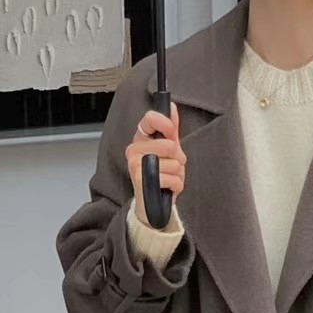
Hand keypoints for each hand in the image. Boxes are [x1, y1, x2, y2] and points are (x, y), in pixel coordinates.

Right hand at [126, 104, 185, 225]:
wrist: (153, 205)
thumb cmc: (161, 176)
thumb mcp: (168, 150)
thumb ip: (170, 129)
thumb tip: (172, 107)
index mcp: (141, 139)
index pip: (150, 119)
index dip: (165, 123)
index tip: (172, 132)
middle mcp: (134, 149)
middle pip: (169, 145)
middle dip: (178, 159)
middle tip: (171, 167)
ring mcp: (136, 165)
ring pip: (174, 163)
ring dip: (178, 175)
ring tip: (168, 179)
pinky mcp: (141, 180)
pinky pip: (172, 179)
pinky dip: (176, 186)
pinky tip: (167, 189)